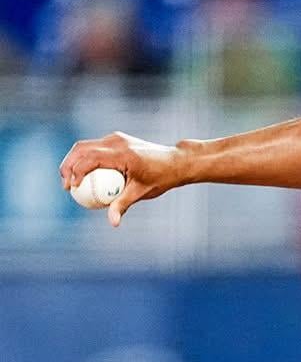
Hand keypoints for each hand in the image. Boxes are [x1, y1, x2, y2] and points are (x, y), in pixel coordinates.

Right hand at [59, 132, 186, 227]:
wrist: (175, 161)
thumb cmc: (160, 178)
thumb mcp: (141, 193)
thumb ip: (123, 205)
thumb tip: (112, 223)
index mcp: (121, 153)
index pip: (89, 158)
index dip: (76, 172)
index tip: (71, 188)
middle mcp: (116, 141)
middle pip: (81, 148)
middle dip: (68, 165)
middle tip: (65, 186)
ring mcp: (115, 138)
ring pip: (85, 146)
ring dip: (74, 161)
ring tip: (70, 181)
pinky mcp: (116, 140)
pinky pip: (95, 148)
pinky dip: (86, 159)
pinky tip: (84, 176)